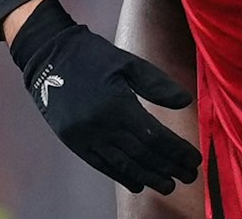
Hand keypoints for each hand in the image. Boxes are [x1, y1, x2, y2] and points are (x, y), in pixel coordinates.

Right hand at [9, 0, 199, 193]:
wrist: (48, 56)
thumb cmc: (93, 56)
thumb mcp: (127, 62)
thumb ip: (157, 84)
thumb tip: (185, 102)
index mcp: (117, 105)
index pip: (154, 136)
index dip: (176, 151)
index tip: (194, 159)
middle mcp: (101, 126)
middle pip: (142, 154)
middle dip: (168, 167)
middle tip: (189, 177)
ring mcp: (85, 137)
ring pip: (123, 165)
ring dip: (149, 177)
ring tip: (168, 186)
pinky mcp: (74, 142)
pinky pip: (101, 165)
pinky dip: (121, 176)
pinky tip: (138, 184)